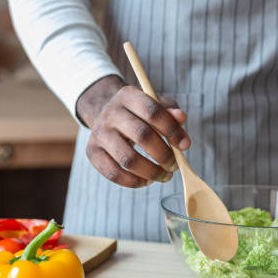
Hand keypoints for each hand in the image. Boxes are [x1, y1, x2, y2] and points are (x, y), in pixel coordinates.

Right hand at [76, 75, 190, 187]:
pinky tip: (147, 180)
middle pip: (141, 136)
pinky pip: (113, 173)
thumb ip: (171, 113)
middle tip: (175, 165)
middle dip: (164, 155)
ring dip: (151, 172)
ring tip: (164, 175)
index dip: (172, 130)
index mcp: (129, 96)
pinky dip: (134, 181)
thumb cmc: (140, 113)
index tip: (185, 145)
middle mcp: (111, 113)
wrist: (107, 115)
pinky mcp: (92, 152)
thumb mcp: (157, 105)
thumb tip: (181, 118)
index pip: (153, 112)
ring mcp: (99, 133)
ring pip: (127, 159)